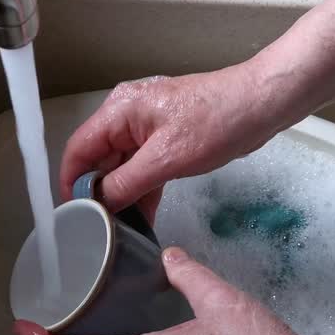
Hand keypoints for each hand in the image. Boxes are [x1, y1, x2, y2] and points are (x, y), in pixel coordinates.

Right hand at [59, 63, 292, 217]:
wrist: (263, 103)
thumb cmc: (217, 122)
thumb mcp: (167, 158)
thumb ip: (126, 183)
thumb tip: (98, 204)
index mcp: (119, 111)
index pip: (78, 150)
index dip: (71, 183)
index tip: (73, 215)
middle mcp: (126, 116)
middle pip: (98, 158)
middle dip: (98, 192)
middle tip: (98, 229)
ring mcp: (147, 127)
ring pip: (122, 166)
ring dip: (122, 195)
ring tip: (121, 230)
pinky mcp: (166, 138)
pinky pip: (143, 166)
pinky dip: (142, 189)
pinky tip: (143, 217)